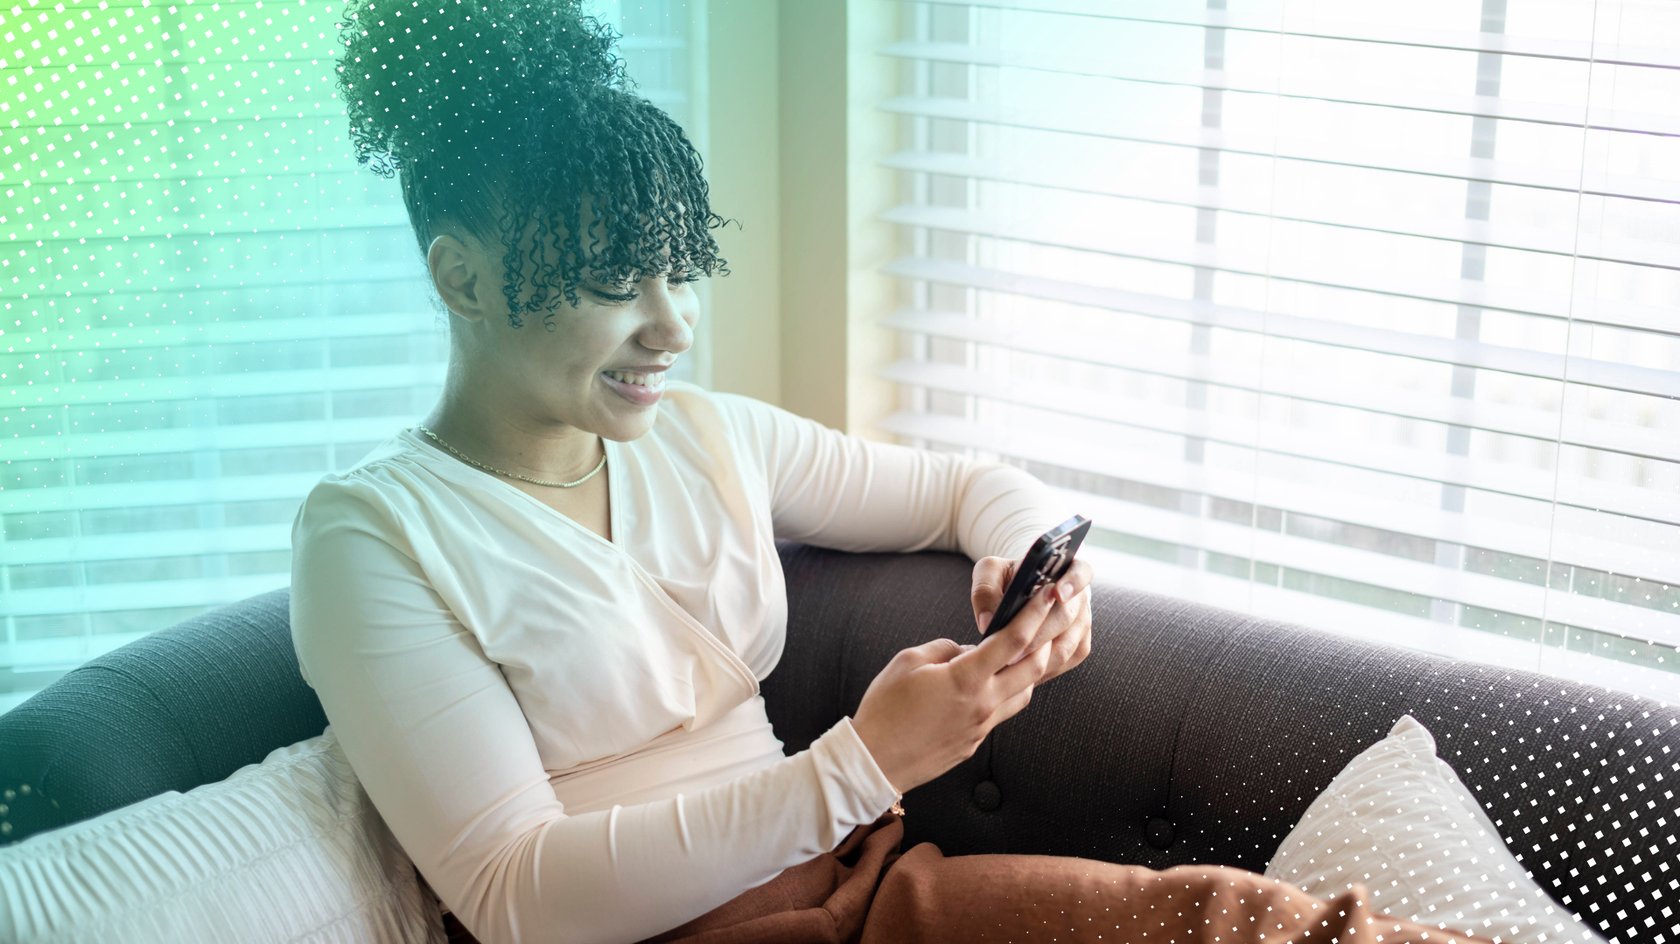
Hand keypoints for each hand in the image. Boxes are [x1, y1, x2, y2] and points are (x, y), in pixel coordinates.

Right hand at [850, 582, 1063, 793]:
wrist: (874, 761)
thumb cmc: (885, 709)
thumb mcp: (908, 661)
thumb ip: (945, 648)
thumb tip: (967, 650)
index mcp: (966, 678)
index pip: (1014, 640)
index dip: (1035, 614)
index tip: (1048, 596)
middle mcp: (983, 704)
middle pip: (1033, 669)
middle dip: (1046, 641)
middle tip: (1048, 622)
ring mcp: (981, 727)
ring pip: (1023, 694)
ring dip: (1028, 671)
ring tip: (1020, 654)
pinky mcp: (973, 743)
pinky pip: (1001, 713)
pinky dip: (1005, 693)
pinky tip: (988, 685)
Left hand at [970, 554, 1093, 685]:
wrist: (1016, 594)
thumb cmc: (1006, 579)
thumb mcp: (991, 572)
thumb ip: (985, 589)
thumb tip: (988, 621)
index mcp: (1067, 568)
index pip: (1081, 572)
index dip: (1072, 583)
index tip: (1056, 593)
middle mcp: (1080, 596)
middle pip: (1066, 617)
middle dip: (1038, 635)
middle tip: (1011, 650)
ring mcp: (1083, 622)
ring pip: (1067, 644)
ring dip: (1040, 657)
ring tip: (1010, 664)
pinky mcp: (1080, 644)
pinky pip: (1067, 660)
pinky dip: (1046, 668)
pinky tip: (1022, 672)